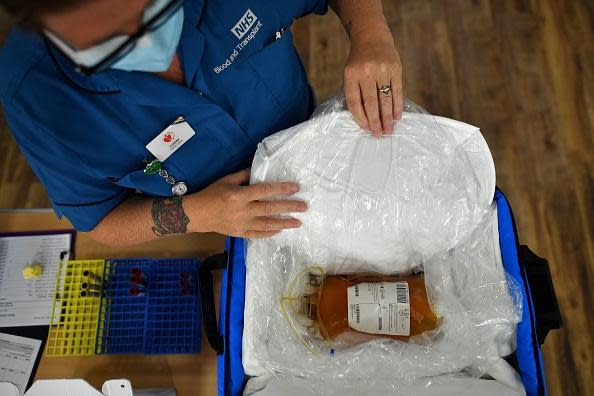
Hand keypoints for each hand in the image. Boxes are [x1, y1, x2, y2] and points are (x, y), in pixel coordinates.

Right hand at [189, 169, 305, 237]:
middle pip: (270, 208)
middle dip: (289, 207)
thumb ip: (244, 175)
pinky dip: (270, 233)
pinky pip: (258, 234)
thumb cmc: (212, 194)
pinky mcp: (240, 234)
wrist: (197, 215)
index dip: (282, 189)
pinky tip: (280, 230)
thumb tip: (261, 170)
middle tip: (304, 207)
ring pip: (268, 224)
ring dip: (284, 223)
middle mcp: (243, 211)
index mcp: (240, 195)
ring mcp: (242, 224)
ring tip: (298, 222)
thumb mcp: (226, 180)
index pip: (265, 190)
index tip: (296, 188)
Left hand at [343, 26, 402, 136]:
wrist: (371, 37)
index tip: (366, 128)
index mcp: (351, 75)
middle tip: (379, 134)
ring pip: (385, 99)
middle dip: (375, 121)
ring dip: (387, 117)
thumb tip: (364, 118)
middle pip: (370, 103)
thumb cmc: (359, 61)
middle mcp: (367, 72)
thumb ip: (355, 92)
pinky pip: (397, 91)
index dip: (360, 117)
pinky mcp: (396, 68)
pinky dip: (397, 105)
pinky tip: (398, 116)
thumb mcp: (350, 73)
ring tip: (389, 130)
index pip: (355, 101)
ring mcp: (382, 70)